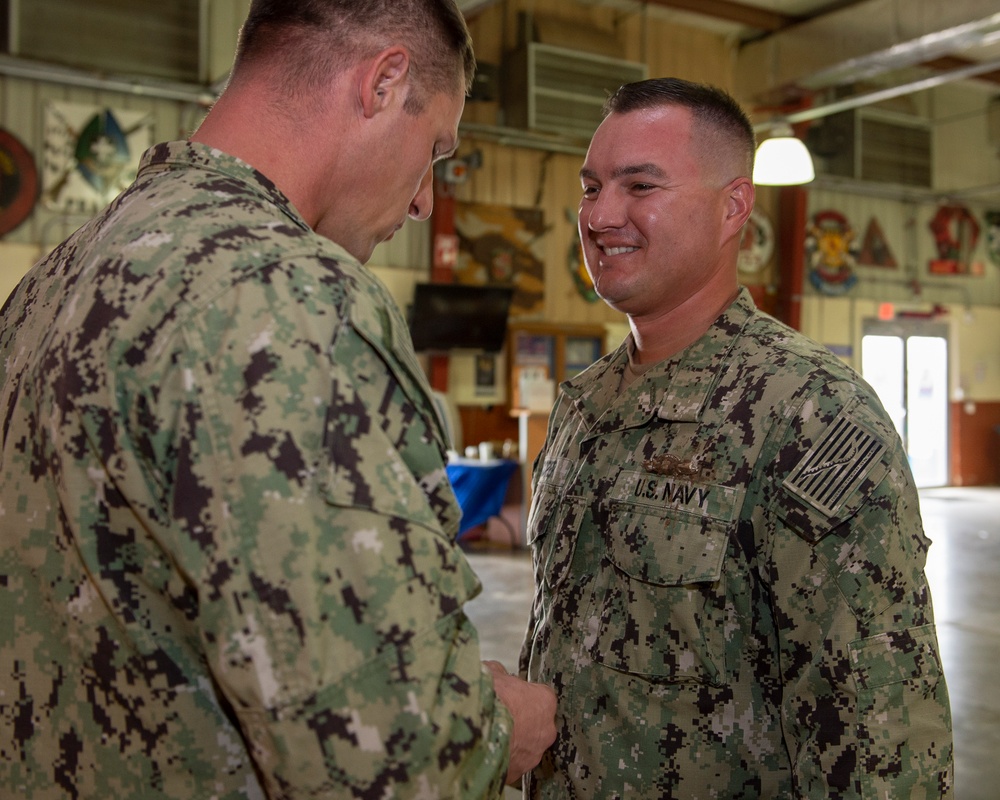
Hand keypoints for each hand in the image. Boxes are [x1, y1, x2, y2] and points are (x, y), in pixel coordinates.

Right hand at [483, 660, 556, 784]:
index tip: (507, 695)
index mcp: (544, 700)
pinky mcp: (518, 772)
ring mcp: (534, 754)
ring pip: (524, 745)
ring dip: (510, 741)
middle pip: (535, 722)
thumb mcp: (491, 673)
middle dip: (518, 720)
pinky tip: (484, 751)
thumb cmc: (489, 700)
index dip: (521, 694)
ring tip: (487, 735)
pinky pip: (511, 763)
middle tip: (497, 715)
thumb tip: (495, 674)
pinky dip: (500, 759)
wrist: (474, 731)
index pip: (539, 695)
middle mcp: (546, 729)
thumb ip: (499, 673)